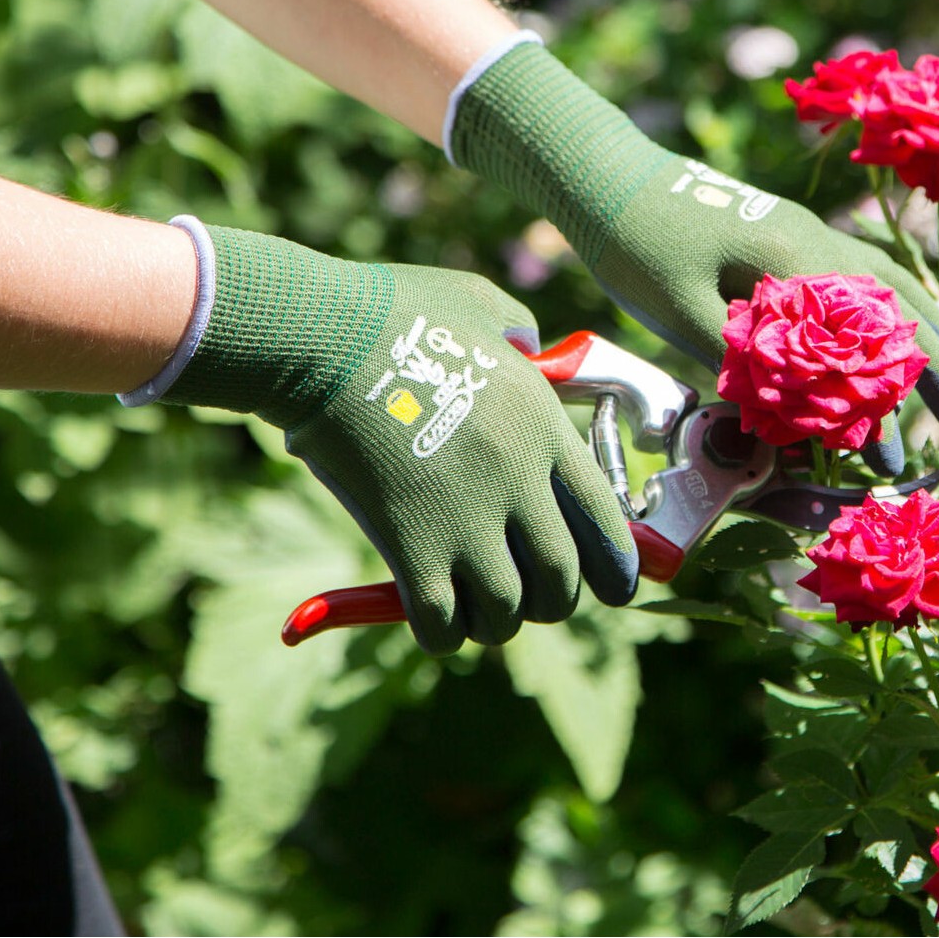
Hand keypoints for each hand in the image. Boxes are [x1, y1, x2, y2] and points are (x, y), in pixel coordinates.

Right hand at [162, 227, 637, 651]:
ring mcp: (467, 520)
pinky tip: (430, 617)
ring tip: (474, 606)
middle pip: (563, 579)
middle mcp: (519, 483)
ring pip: (507, 613)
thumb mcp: (482, 306)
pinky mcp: (410, 548)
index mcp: (544, 428)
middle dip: (552, 600)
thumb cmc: (396, 312)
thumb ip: (519, 334)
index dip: (617, 567)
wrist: (321, 338)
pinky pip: (444, 625)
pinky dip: (442, 632)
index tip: (613, 588)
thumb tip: (528, 349)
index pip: (607, 522)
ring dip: (494, 620)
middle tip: (528, 595)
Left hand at [451, 46, 938, 470]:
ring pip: (889, 287)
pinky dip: (891, 309)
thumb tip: (790, 419)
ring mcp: (809, 235)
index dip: (911, 386)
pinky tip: (897, 338)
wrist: (608, 177)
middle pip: (903, 305)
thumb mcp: (679, 310)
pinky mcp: (790, 237)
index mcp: (797, 260)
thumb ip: (740, 360)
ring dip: (923, 335)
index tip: (931, 434)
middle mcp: (819, 243)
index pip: (876, 332)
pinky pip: (861, 276)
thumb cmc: (636, 244)